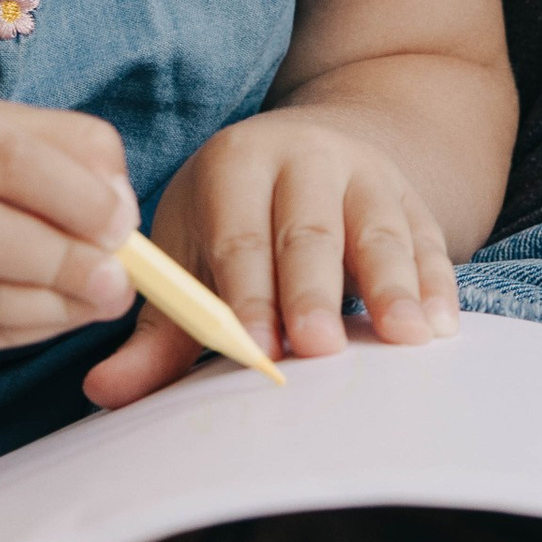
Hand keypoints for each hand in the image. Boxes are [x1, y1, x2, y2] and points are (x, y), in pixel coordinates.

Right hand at [0, 81, 138, 362]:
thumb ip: (62, 145)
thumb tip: (119, 210)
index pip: (2, 159)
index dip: (73, 197)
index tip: (121, 224)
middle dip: (66, 266)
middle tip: (119, 284)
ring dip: (50, 310)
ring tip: (95, 302)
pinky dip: (14, 333)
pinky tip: (48, 318)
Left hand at [81, 111, 457, 408]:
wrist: (311, 148)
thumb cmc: (234, 220)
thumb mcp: (192, 254)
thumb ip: (159, 331)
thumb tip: (102, 392)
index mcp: (235, 166)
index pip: (239, 233)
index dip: (247, 291)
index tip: (256, 347)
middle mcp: (303, 158)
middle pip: (310, 230)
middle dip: (314, 291)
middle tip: (319, 347)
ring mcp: (365, 175)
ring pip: (379, 230)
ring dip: (392, 286)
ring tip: (404, 338)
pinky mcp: (412, 199)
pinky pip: (429, 240)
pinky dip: (435, 284)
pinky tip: (439, 328)